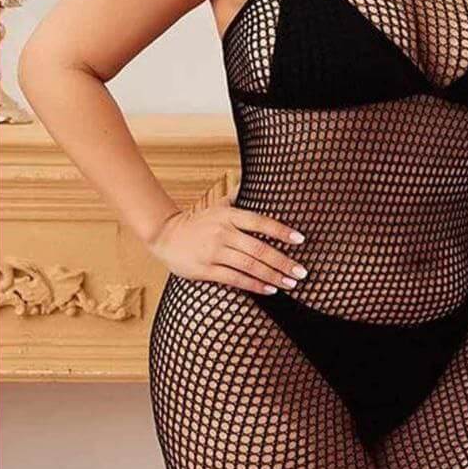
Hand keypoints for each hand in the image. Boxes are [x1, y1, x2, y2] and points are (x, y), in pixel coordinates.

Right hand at [147, 196, 307, 295]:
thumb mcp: (218, 205)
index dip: (282, 231)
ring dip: (273, 276)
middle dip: (283, 262)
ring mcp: (214, 252)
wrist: (166, 236)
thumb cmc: (199, 222)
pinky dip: (255, 285)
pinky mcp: (206, 270)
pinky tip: (270, 289)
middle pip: (259, 249)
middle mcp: (223, 233)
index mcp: (229, 216)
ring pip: (250, 266)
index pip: (261, 222)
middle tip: (302, 272)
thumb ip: (238, 196)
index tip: (300, 240)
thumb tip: (256, 179)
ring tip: (291, 283)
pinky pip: (235, 279)